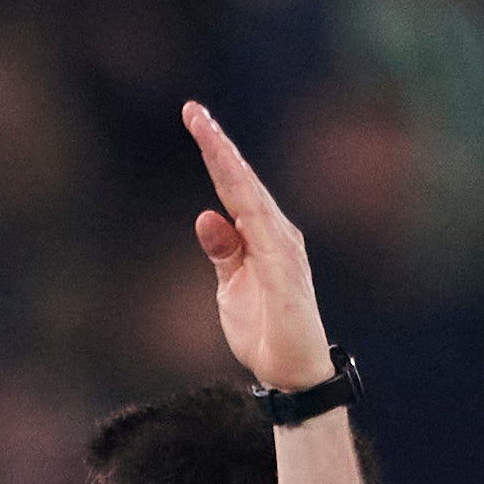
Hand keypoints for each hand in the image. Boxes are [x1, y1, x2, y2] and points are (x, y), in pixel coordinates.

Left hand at [186, 101, 337, 397]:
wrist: (290, 373)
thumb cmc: (265, 328)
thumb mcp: (230, 286)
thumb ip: (222, 251)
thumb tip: (206, 216)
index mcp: (260, 235)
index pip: (232, 188)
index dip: (214, 154)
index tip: (194, 119)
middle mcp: (276, 233)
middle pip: (242, 181)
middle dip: (218, 145)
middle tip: (193, 111)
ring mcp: (283, 249)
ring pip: (252, 197)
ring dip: (229, 165)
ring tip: (206, 132)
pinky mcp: (286, 272)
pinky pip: (263, 230)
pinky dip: (247, 204)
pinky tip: (229, 182)